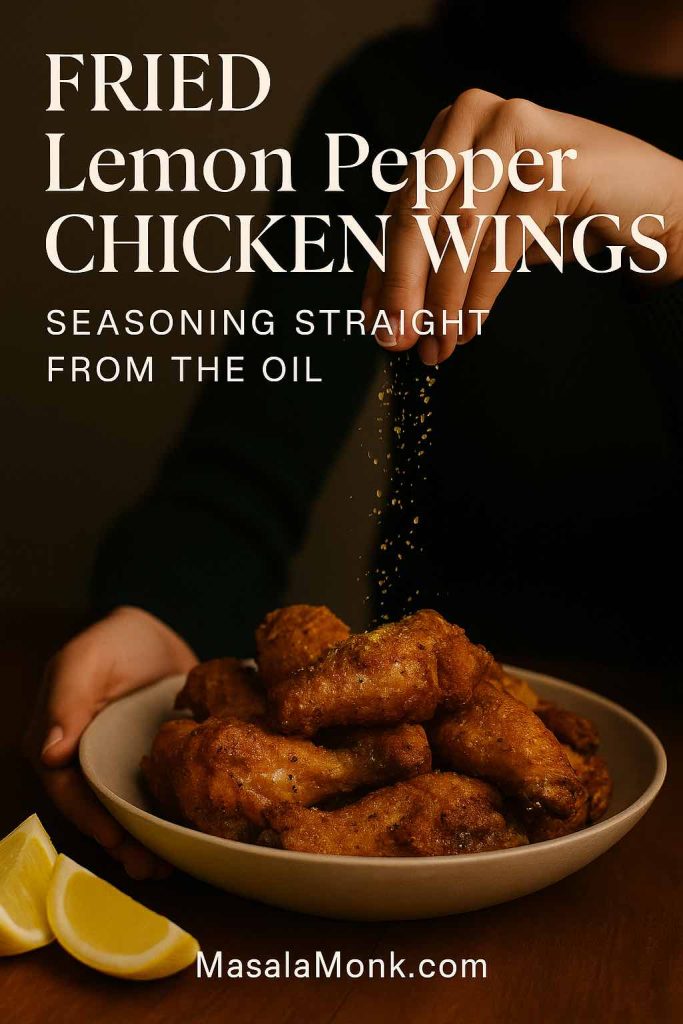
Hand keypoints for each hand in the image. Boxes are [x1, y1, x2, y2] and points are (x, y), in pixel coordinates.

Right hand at [24, 606, 196, 878]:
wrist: (158, 637)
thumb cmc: (114, 640)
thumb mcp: (86, 660)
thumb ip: (66, 700)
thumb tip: (50, 754)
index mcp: (58, 743)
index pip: (68, 791)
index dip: (90, 818)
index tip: (116, 838)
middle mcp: (85, 765)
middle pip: (98, 814)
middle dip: (123, 845)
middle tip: (151, 868)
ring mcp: (119, 771)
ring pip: (128, 815)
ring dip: (146, 844)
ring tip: (169, 866)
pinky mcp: (152, 770)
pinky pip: (157, 802)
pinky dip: (169, 823)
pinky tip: (189, 841)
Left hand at [363, 88, 682, 363]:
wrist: (649, 204)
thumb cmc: (560, 213)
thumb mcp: (487, 228)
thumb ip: (438, 252)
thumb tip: (386, 311)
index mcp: (451, 127)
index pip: (401, 207)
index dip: (384, 270)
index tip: (375, 322)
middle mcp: (475, 116)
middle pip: (419, 216)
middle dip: (404, 289)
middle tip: (396, 341)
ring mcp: (514, 132)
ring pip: (458, 235)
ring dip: (443, 302)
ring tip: (438, 346)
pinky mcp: (551, 162)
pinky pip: (500, 246)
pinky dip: (480, 296)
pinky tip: (470, 328)